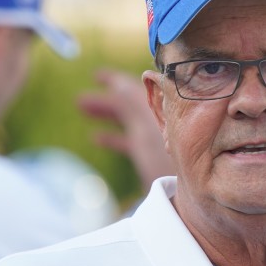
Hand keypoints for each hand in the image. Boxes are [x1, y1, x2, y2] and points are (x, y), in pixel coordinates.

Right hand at [78, 68, 172, 190]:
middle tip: (80, 100)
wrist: (185, 190)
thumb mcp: (145, 130)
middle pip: (127, 103)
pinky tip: (95, 137)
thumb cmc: (166, 160)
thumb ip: (133, 106)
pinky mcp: (149, 156)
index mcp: (158, 111)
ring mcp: (152, 138)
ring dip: (105, 113)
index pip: (134, 89)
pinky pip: (127, 141)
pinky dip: (112, 137)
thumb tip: (119, 82)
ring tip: (82, 108)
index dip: (115, 80)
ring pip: (125, 120)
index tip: (97, 75)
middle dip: (105, 98)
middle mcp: (155, 121)